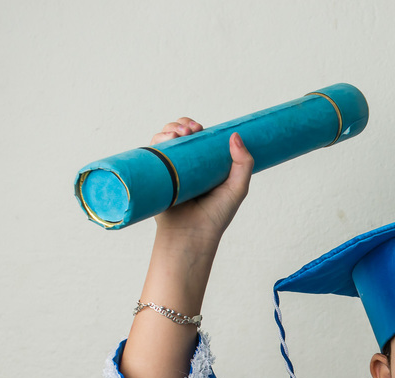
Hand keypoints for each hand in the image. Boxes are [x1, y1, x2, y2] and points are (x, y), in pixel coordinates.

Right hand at [150, 118, 254, 244]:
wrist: (191, 235)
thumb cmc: (216, 216)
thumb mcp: (237, 188)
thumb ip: (244, 164)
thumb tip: (235, 135)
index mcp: (204, 165)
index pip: (198, 138)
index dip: (196, 127)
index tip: (200, 128)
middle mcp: (185, 166)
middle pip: (179, 135)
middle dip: (181, 125)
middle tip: (190, 130)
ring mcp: (169, 171)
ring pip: (164, 142)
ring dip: (168, 130)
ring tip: (177, 135)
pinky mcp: (155, 178)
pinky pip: (150, 156)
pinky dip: (154, 143)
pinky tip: (162, 140)